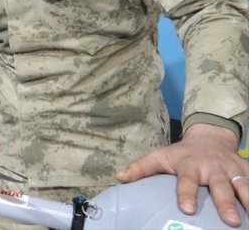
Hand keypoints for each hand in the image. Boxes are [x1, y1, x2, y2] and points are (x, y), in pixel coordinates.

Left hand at [117, 123, 247, 226]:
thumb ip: (141, 168)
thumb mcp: (160, 156)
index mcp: (190, 165)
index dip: (186, 194)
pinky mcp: (246, 169)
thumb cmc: (182, 153)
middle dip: (225, 202)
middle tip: (230, 220)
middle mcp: (212, 167)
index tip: (187, 208)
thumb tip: (120, 178)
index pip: (187, 181)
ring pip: (243, 184)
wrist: (209, 136)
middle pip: (219, 186)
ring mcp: (232, 168)